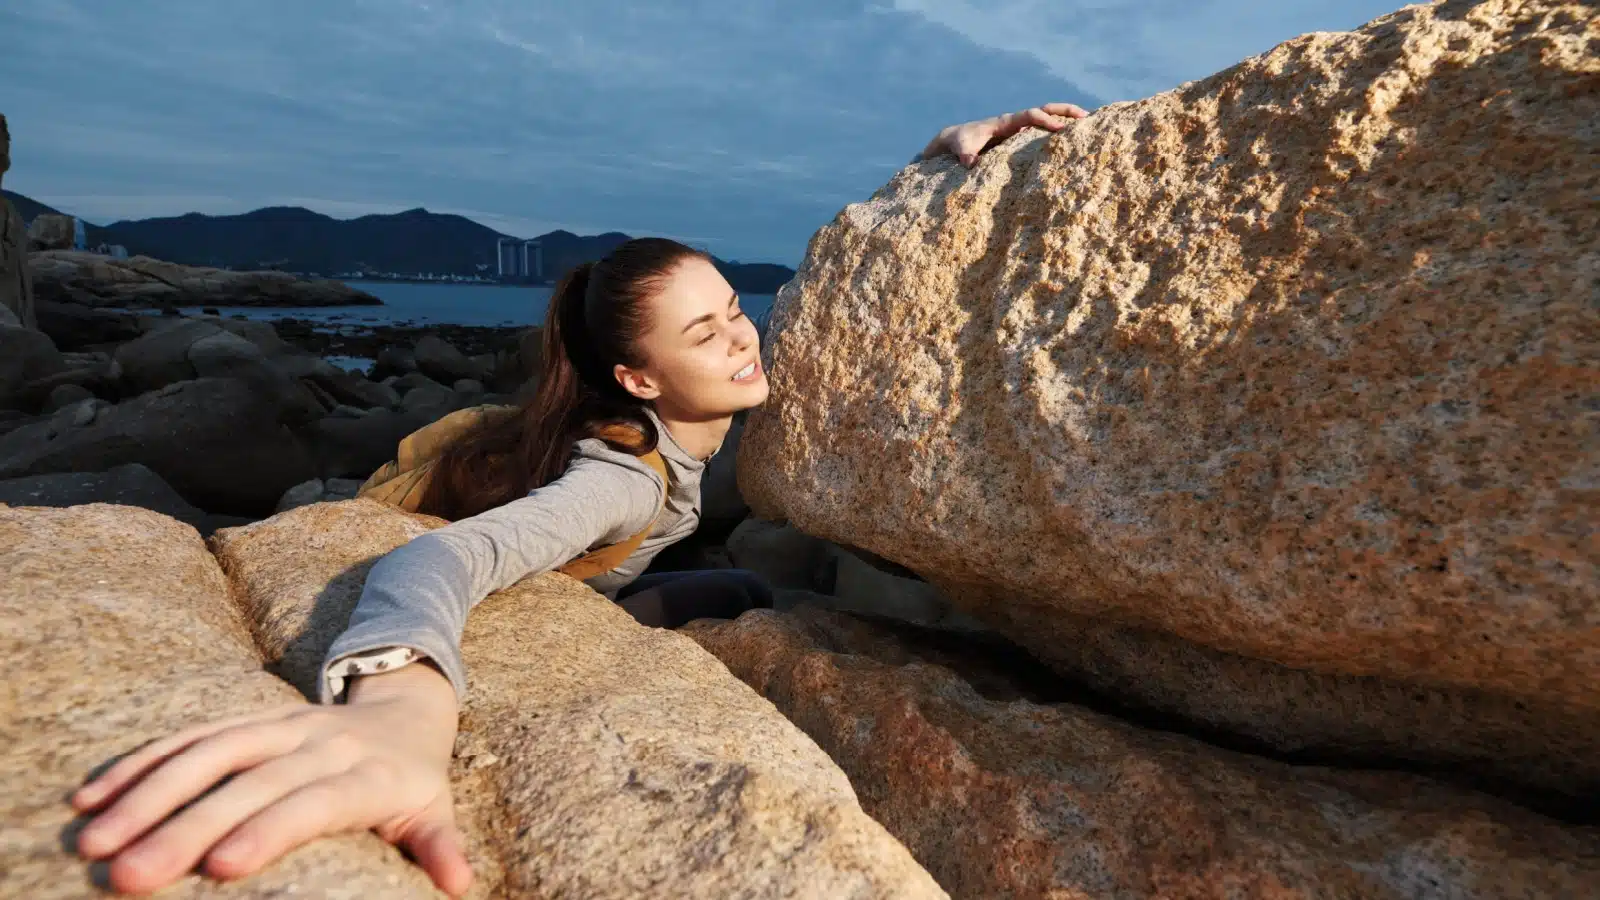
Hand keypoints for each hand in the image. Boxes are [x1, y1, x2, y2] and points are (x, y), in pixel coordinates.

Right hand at [70, 664, 471, 896]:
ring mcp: (277, 727)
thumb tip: (461, 884)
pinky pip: (189, 736)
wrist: (404, 706)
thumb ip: (439, 845)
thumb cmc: (413, 780)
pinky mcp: (246, 720)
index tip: (221, 867)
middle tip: (128, 875)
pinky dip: (141, 764)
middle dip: (185, 828)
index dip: (268, 830)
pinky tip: (94, 797)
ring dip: (147, 794)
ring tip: (95, 839)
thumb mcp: (434, 809)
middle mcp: (316, 745)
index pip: (311, 802)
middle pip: (246, 785)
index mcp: (363, 775)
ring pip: (206, 754)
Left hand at [917, 102, 1088, 166]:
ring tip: (1090, 123)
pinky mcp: (1021, 135)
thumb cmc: (960, 141)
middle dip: (1065, 111)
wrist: (957, 138)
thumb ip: (966, 154)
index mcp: (1005, 121)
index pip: (1030, 116)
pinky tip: (1076, 137)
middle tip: (1086, 117)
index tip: (1060, 130)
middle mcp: (1016, 120)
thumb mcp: (961, 147)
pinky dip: (1060, 128)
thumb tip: (970, 163)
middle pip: (1045, 108)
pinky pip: (1044, 128)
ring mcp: (1020, 127)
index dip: (1045, 121)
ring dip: (1067, 117)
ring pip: (1048, 115)